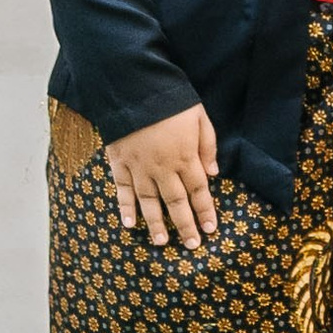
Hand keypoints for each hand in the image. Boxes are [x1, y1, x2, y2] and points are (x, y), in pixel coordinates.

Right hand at [105, 103, 221, 248]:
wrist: (134, 86)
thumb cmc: (171, 100)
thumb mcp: (200, 117)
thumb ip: (208, 146)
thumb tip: (213, 175)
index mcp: (185, 157)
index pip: (198, 191)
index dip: (205, 211)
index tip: (210, 230)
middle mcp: (163, 168)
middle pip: (176, 203)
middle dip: (185, 226)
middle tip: (191, 246)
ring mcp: (139, 168)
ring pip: (149, 203)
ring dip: (156, 224)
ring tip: (161, 243)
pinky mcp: (119, 163)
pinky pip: (123, 191)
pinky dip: (125, 208)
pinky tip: (129, 224)